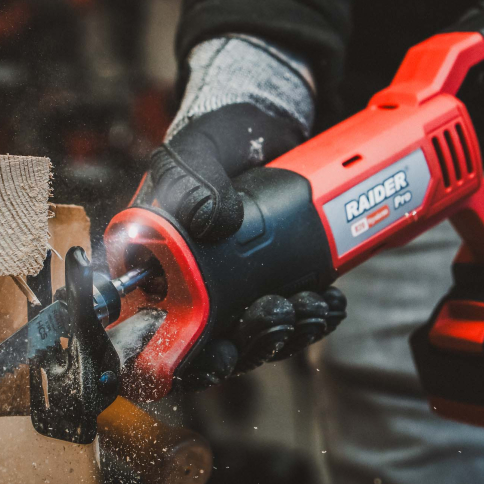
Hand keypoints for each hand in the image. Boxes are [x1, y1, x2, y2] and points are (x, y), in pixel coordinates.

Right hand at [136, 35, 347, 387]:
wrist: (264, 125)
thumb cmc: (215, 136)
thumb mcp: (196, 150)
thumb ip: (191, 180)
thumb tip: (209, 222)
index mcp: (153, 264)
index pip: (152, 332)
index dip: (180, 358)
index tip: (219, 354)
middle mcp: (189, 285)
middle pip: (212, 346)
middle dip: (252, 343)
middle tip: (280, 311)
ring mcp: (232, 288)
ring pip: (254, 338)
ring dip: (287, 333)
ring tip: (314, 305)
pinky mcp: (270, 282)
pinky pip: (287, 318)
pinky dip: (311, 318)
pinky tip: (331, 301)